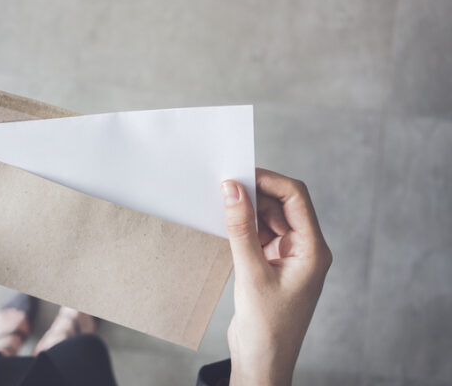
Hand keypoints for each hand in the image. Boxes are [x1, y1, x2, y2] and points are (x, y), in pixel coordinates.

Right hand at [221, 169, 331, 385]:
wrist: (264, 362)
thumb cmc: (267, 327)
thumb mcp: (251, 273)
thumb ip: (241, 229)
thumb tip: (232, 190)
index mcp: (313, 250)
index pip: (296, 198)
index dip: (269, 181)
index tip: (240, 173)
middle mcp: (305, 249)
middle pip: (283, 205)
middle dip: (256, 193)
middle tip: (225, 186)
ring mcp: (290, 257)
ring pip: (270, 219)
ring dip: (249, 210)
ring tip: (222, 203)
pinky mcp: (273, 266)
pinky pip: (260, 235)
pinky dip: (245, 227)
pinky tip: (226, 224)